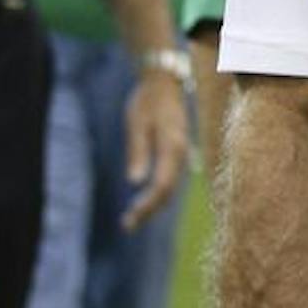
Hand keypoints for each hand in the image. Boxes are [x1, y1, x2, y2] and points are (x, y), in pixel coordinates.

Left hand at [122, 68, 189, 230]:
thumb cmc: (147, 100)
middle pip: (167, 191)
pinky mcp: (176, 152)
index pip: (162, 186)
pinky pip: (169, 179)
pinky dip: (157, 193)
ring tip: (133, 218)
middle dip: (148, 210)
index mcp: (172, 148)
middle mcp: (181, 154)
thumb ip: (138, 151)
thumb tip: (135, 181)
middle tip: (127, 225)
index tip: (130, 218)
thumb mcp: (136, 123)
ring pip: (170, 187)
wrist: (163, 82)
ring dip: (153, 204)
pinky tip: (145, 200)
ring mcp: (181, 154)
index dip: (147, 206)